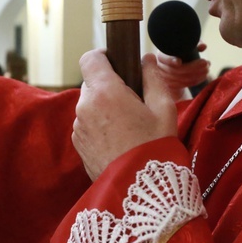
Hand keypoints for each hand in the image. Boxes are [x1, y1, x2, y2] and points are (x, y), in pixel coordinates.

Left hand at [73, 50, 177, 179]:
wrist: (139, 186)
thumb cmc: (155, 145)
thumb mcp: (163, 108)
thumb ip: (153, 77)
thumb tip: (146, 59)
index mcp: (105, 92)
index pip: (90, 58)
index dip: (103, 56)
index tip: (118, 62)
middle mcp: (84, 106)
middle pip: (92, 82)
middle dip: (109, 85)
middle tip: (133, 99)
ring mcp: (79, 126)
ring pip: (89, 104)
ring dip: (104, 106)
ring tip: (128, 124)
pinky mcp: (78, 144)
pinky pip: (87, 124)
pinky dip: (99, 124)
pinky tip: (119, 138)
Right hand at [155, 42, 209, 101]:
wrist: (176, 63)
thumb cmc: (182, 51)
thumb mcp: (187, 46)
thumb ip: (194, 44)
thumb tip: (202, 46)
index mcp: (162, 55)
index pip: (163, 59)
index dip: (170, 61)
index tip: (179, 61)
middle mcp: (161, 67)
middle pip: (174, 71)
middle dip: (192, 67)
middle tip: (205, 63)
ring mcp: (165, 78)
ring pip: (180, 79)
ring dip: (196, 75)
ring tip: (207, 69)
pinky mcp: (172, 85)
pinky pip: (183, 85)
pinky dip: (195, 81)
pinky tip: (203, 76)